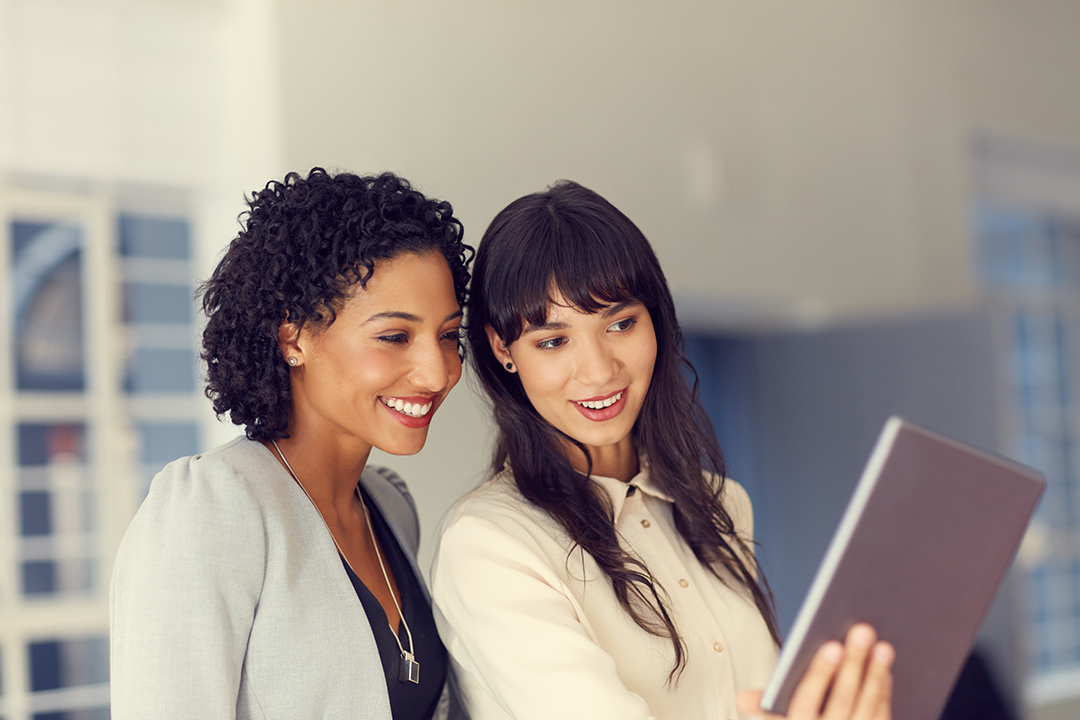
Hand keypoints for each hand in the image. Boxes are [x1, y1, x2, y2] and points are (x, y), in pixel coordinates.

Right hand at [737, 623, 893, 719]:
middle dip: (853, 664)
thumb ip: (764, 706)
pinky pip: (881, 716)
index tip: (832, 645)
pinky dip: (883, 692)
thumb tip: (742, 698)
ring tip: (882, 645)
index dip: (820, 673)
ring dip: (875, 674)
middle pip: (841, 699)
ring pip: (866, 707)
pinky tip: (884, 669)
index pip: (806, 701)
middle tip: (863, 630)